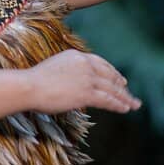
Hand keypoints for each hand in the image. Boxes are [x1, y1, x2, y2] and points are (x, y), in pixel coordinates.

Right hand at [26, 49, 141, 114]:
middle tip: (130, 94)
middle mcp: (85, 64)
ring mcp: (87, 78)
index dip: (112, 72)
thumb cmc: (35, 81)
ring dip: (124, 97)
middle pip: (109, 75)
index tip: (120, 79)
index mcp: (77, 56)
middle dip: (121, 86)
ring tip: (134, 104)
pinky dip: (118, 104)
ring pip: (112, 89)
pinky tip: (125, 108)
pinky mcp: (87, 93)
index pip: (101, 63)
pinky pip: (107, 100)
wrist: (29, 86)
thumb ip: (69, 72)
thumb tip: (75, 82)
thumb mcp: (55, 68)